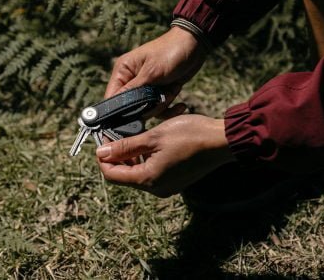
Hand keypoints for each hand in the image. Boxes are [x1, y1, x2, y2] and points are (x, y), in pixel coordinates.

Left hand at [96, 115, 235, 197]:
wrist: (222, 141)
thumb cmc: (190, 135)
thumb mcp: (154, 136)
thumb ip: (126, 146)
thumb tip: (101, 153)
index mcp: (148, 179)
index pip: (112, 175)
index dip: (103, 158)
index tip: (102, 140)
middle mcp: (156, 188)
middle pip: (124, 176)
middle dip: (116, 156)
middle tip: (115, 134)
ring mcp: (167, 186)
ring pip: (138, 174)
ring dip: (131, 157)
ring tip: (132, 135)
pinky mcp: (175, 181)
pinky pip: (151, 173)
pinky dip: (144, 160)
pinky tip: (148, 143)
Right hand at [105, 27, 206, 115]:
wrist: (195, 46)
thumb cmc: (170, 52)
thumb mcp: (151, 72)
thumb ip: (133, 91)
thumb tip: (114, 107)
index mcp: (123, 71)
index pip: (112, 97)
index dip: (118, 111)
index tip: (132, 117)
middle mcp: (131, 80)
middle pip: (131, 107)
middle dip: (149, 106)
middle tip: (163, 94)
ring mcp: (146, 88)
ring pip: (147, 110)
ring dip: (162, 104)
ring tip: (173, 89)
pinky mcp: (159, 93)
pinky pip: (159, 109)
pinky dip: (170, 107)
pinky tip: (181, 105)